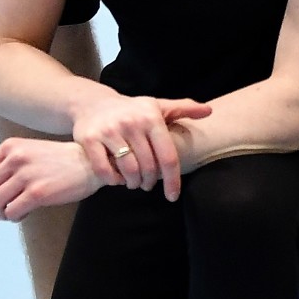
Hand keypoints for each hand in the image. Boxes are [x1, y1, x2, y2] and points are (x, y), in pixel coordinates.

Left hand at [0, 137, 100, 221]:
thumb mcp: (30, 151)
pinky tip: (22, 215)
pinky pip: (12, 212)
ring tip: (10, 215)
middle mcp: (15, 158)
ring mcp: (26, 175)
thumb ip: (8, 163)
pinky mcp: (38, 192)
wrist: (90, 163)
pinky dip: (12, 218)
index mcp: (10, 147)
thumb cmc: (60, 160)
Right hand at [67, 88, 212, 198]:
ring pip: (128, 169)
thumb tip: (209, 111)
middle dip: (150, 182)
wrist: (93, 103)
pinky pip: (104, 169)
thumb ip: (184, 109)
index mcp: (151, 118)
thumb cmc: (132, 110)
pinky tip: (117, 179)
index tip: (172, 196)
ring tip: (134, 183)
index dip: (172, 180)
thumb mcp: (158, 106)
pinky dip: (112, 180)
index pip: (167, 156)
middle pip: (148, 166)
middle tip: (148, 185)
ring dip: (133, 182)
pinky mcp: (89, 139)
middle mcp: (131, 123)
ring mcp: (109, 131)